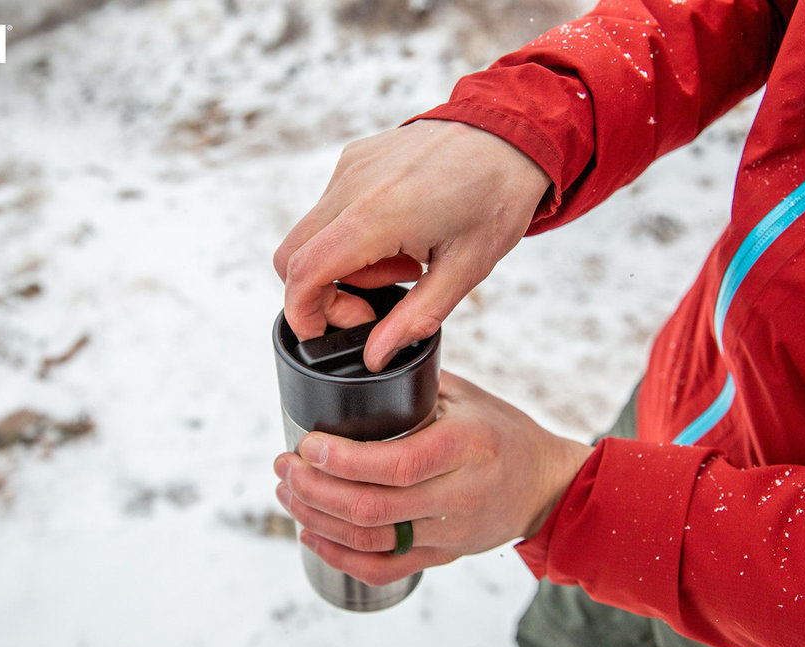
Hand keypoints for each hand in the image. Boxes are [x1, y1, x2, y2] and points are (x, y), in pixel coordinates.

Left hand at [272, 371, 593, 585]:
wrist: (545, 485)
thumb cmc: (502, 433)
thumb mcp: (468, 396)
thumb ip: (415, 386)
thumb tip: (356, 365)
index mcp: (466, 447)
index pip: (396, 463)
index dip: (343, 460)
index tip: (307, 444)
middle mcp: (458, 496)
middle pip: (373, 507)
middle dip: (314, 488)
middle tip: (284, 466)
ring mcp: (449, 533)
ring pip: (371, 540)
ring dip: (318, 520)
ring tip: (288, 494)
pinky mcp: (442, 556)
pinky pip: (384, 569)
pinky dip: (340, 557)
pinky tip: (311, 536)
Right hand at [273, 120, 550, 370]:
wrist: (513, 132)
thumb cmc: (496, 197)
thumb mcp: (465, 270)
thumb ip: (414, 318)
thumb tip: (375, 356)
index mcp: (377, 214)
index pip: (304, 272)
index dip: (304, 314)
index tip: (328, 332)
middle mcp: (352, 185)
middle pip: (292, 255)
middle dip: (321, 293)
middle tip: (374, 303)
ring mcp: (349, 167)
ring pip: (312, 233)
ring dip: (343, 263)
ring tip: (403, 260)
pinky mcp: (354, 157)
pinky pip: (330, 207)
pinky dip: (351, 234)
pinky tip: (401, 233)